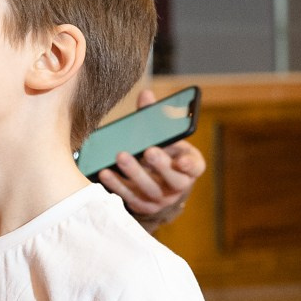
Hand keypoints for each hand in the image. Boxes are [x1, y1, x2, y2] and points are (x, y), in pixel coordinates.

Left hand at [95, 90, 204, 228]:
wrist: (159, 185)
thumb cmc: (164, 154)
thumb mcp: (167, 138)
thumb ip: (157, 118)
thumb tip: (146, 94)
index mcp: (190, 167)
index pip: (195, 167)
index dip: (190, 164)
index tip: (182, 159)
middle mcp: (179, 186)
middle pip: (173, 179)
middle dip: (160, 165)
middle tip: (148, 150)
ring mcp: (161, 199)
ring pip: (149, 189)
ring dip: (134, 173)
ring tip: (121, 156)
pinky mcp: (143, 206)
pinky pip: (130, 197)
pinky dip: (116, 185)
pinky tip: (105, 172)